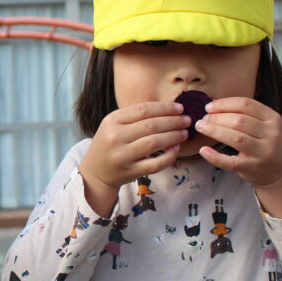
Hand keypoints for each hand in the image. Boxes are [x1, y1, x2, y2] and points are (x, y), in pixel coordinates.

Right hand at [79, 101, 189, 215]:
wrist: (95, 172)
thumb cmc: (109, 144)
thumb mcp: (113, 125)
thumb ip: (134, 117)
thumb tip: (167, 109)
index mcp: (112, 121)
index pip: (143, 110)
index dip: (164, 108)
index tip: (179, 108)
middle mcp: (116, 137)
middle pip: (151, 125)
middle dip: (173, 121)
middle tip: (187, 120)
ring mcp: (123, 156)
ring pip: (155, 143)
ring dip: (174, 136)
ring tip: (184, 133)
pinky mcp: (130, 171)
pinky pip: (155, 163)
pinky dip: (169, 156)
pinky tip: (176, 149)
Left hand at [196, 97, 281, 216]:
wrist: (279, 171)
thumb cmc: (264, 143)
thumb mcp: (264, 125)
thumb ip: (245, 115)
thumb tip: (214, 107)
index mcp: (272, 118)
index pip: (246, 104)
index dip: (224, 104)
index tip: (209, 107)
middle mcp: (271, 133)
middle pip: (239, 120)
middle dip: (217, 118)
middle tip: (203, 119)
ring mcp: (264, 152)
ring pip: (235, 138)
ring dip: (214, 131)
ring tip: (200, 127)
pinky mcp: (253, 167)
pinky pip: (231, 162)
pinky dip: (215, 156)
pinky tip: (204, 150)